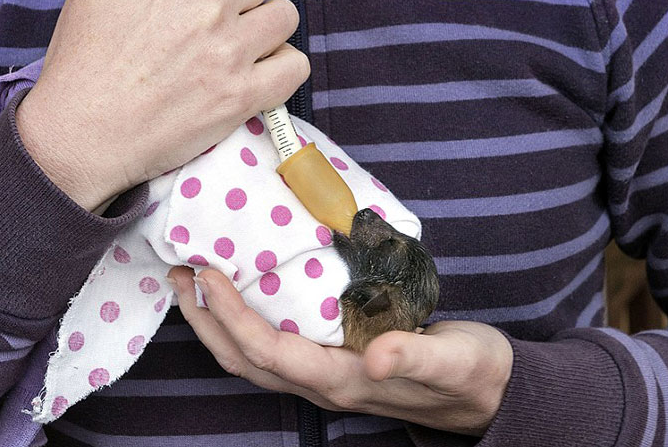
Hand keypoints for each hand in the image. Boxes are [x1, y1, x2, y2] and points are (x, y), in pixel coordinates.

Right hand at [16, 0, 307, 209]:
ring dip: (268, 24)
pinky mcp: (241, 97)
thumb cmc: (80, 62)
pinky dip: (284, 66)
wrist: (80, 135)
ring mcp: (229, 54)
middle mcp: (207, 7)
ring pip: (286, 15)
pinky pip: (295, 66)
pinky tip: (259, 71)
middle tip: (224, 10)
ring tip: (242, 43)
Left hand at [168, 267, 512, 436]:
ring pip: (253, 356)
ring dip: (217, 322)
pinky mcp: (334, 360)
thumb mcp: (451, 360)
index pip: (267, 352)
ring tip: (195, 282)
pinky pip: (275, 345)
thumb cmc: (470, 374)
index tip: (204, 275)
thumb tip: (376, 358)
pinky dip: (247, 319)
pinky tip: (245, 290)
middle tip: (179, 273)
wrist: (488, 393)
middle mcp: (323, 383)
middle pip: (244, 360)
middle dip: (205, 320)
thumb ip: (414, 357)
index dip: (230, 317)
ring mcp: (325, 375)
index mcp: (342, 382)